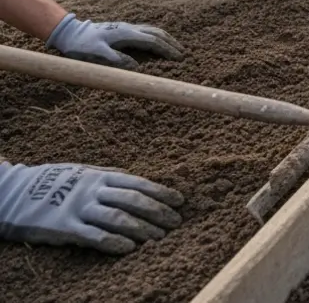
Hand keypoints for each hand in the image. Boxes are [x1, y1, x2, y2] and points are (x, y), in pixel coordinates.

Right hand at [0, 162, 183, 254]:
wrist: (14, 192)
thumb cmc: (54, 182)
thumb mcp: (84, 171)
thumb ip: (109, 176)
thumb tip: (137, 180)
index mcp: (101, 176)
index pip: (139, 183)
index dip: (161, 192)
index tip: (180, 202)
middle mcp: (93, 190)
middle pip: (134, 201)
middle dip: (158, 212)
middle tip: (176, 223)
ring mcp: (79, 208)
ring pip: (118, 218)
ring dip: (142, 229)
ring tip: (159, 239)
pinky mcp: (65, 227)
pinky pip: (94, 236)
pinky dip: (114, 242)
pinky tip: (129, 249)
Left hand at [46, 15, 183, 69]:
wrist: (70, 32)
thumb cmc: (82, 45)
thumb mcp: (97, 55)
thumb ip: (117, 60)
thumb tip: (137, 66)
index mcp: (126, 35)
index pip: (153, 41)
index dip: (167, 50)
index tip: (178, 58)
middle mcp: (129, 29)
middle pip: (157, 33)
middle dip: (171, 43)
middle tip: (183, 53)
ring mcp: (126, 28)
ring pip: (152, 30)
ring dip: (166, 38)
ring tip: (175, 47)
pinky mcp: (123, 30)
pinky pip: (146, 31)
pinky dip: (157, 36)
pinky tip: (158, 41)